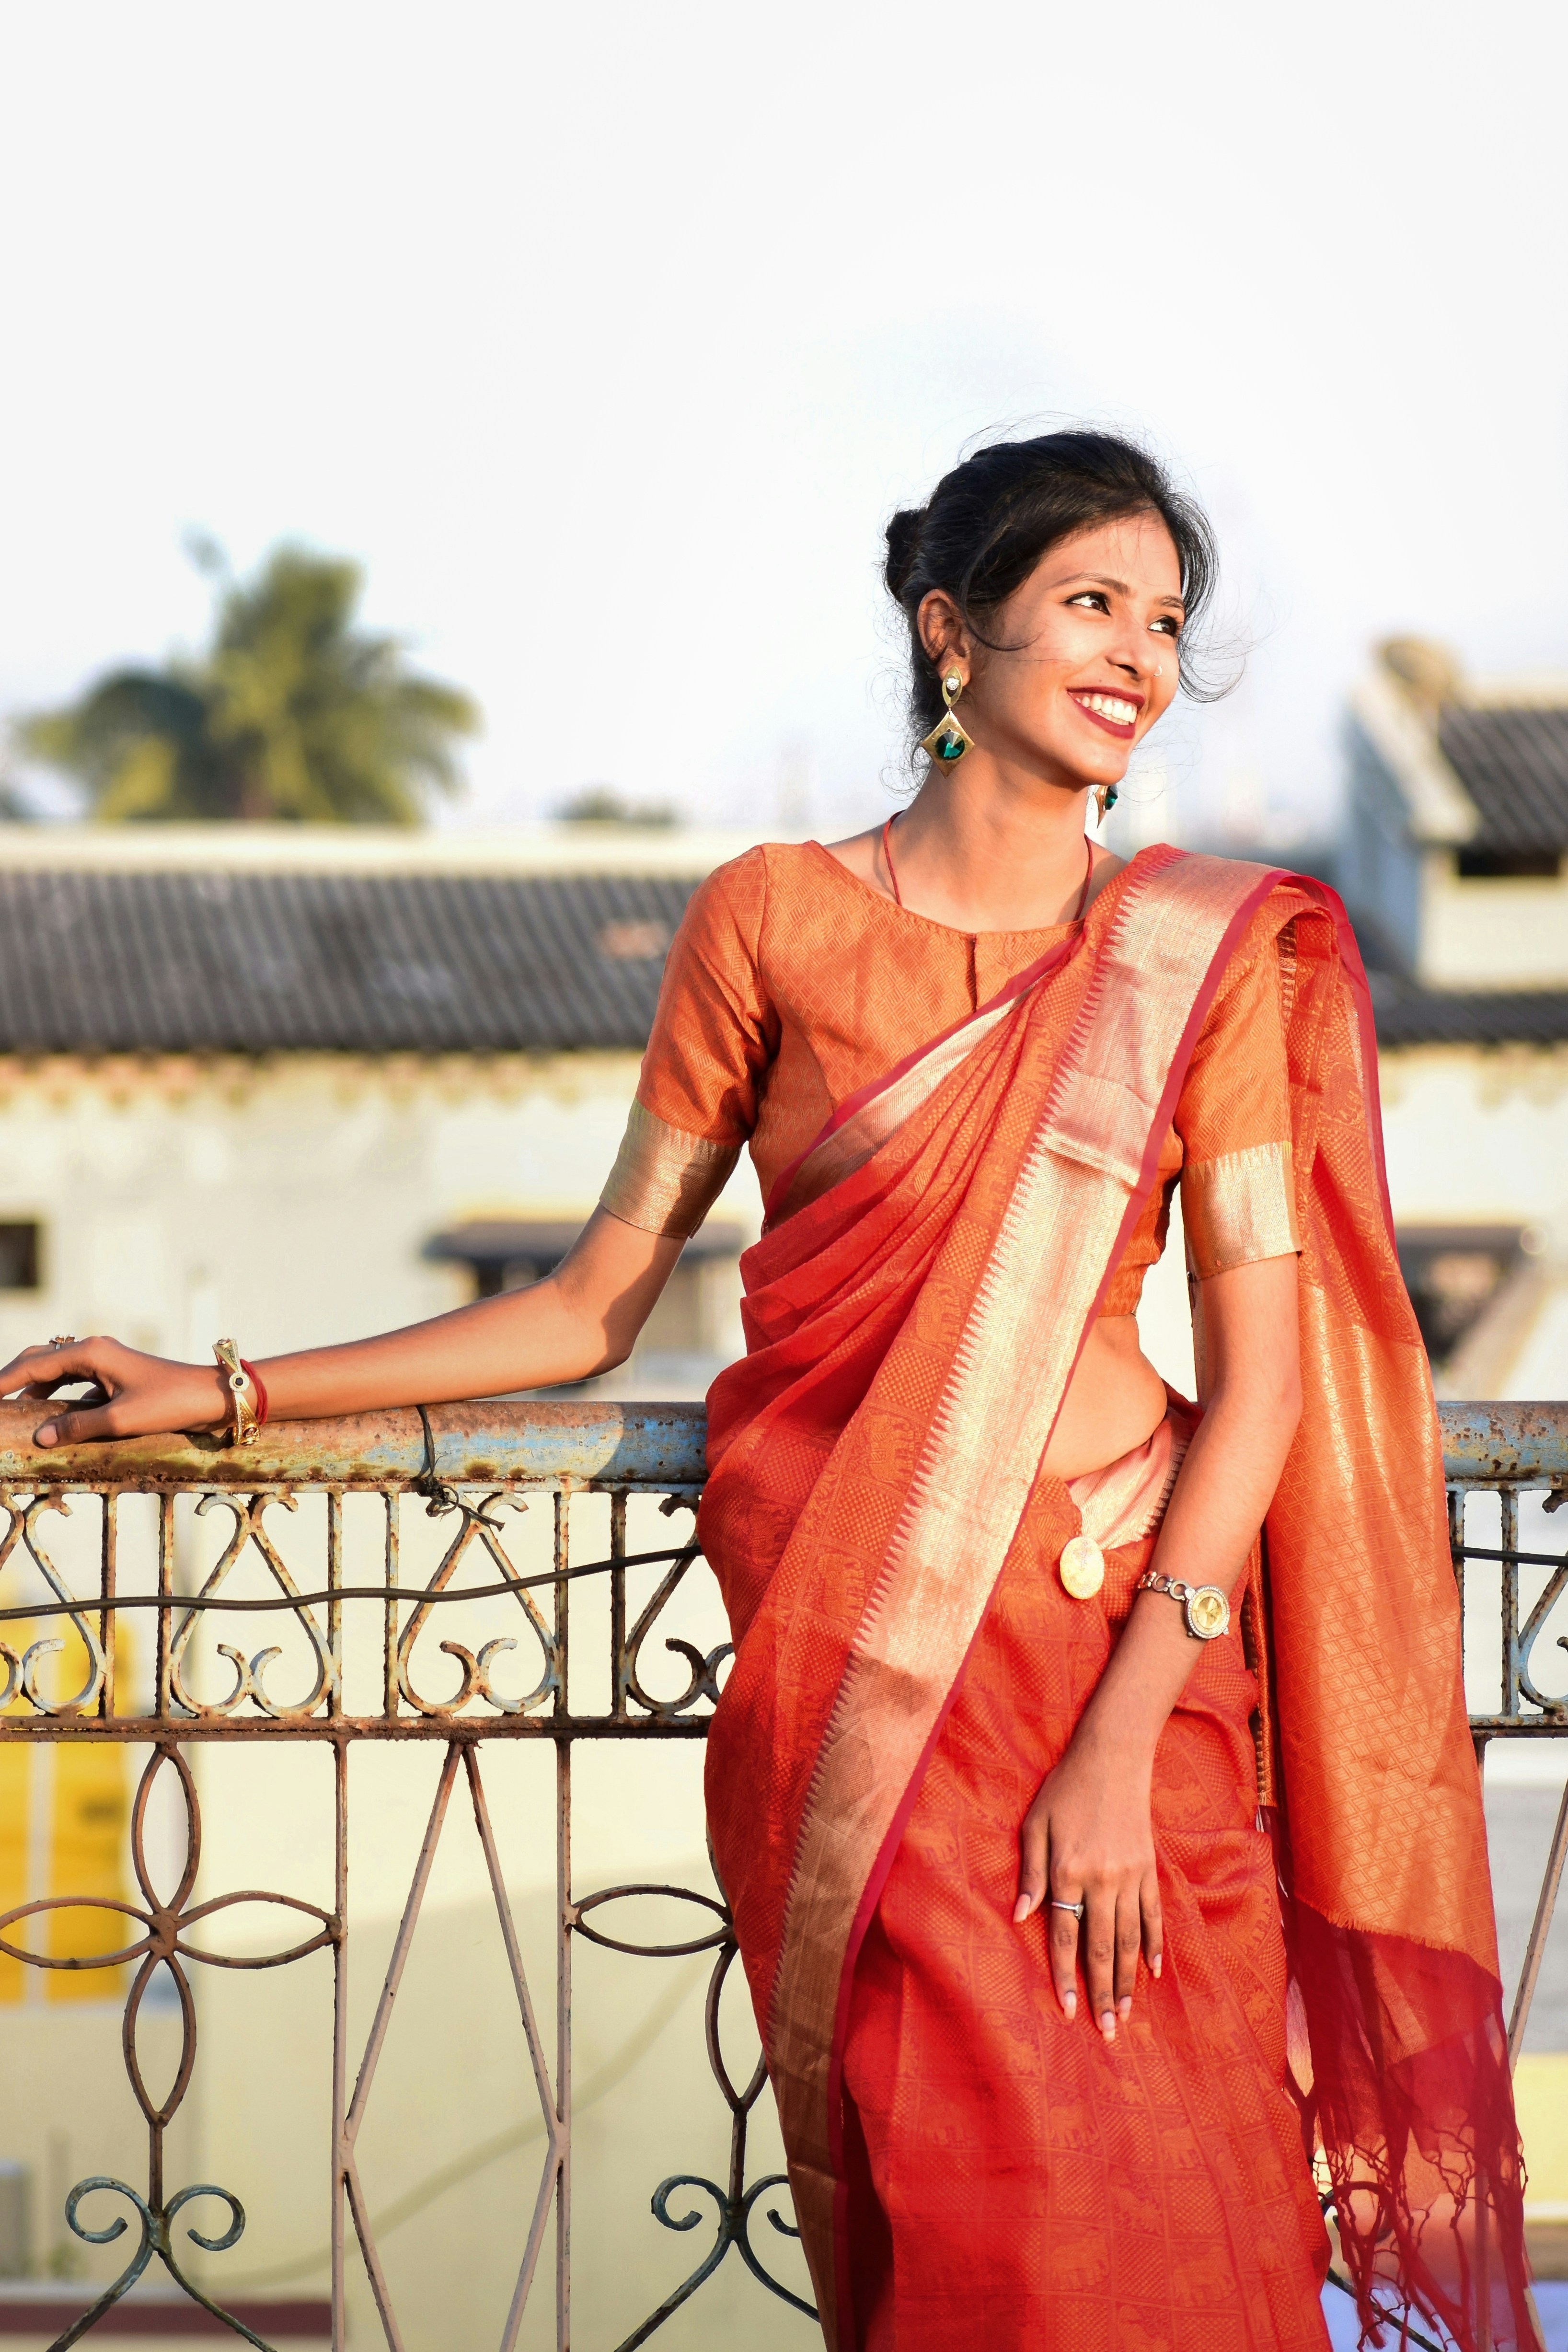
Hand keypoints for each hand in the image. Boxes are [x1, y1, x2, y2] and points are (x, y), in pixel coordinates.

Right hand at [0, 1338, 229, 1446]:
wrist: (209, 1395)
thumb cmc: (169, 1403)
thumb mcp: (119, 1419)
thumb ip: (77, 1426)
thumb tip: (41, 1436)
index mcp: (91, 1353)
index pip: (34, 1365)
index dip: (5, 1381)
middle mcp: (95, 1351)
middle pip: (41, 1360)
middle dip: (14, 1378)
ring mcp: (106, 1361)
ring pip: (58, 1371)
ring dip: (35, 1388)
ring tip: (15, 1408)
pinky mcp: (115, 1375)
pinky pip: (76, 1382)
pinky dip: (58, 1395)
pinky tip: (50, 1414)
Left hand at [1013, 1725, 1161, 2042]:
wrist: (1112, 1758)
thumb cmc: (1064, 1790)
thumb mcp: (1034, 1825)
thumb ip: (1030, 1873)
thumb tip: (1021, 1917)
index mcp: (1067, 1872)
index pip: (1064, 1937)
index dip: (1065, 1976)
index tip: (1067, 2011)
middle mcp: (1101, 1880)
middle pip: (1101, 1948)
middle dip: (1102, 1993)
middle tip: (1106, 2032)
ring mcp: (1130, 1876)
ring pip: (1129, 1940)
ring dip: (1127, 1980)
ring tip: (1126, 2014)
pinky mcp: (1149, 1869)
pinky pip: (1153, 1916)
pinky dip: (1153, 1945)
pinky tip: (1152, 1972)